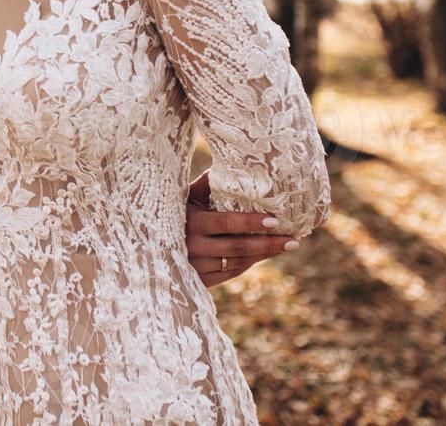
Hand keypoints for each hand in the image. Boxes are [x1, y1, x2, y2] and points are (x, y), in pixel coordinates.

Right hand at [185, 170, 305, 287]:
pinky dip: (249, 263)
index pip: (227, 223)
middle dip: (268, 244)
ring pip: (237, 262)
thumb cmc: (174, 213)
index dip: (251, 222)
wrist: (151, 246)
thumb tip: (233, 164)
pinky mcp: (200, 280)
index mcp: (191, 222)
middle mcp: (193, 247)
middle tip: (294, 240)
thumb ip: (206, 185)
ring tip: (287, 246)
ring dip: (264, 254)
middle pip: (237, 247)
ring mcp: (196, 266)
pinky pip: (230, 272)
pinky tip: (265, 254)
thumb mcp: (185, 198)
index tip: (276, 220)